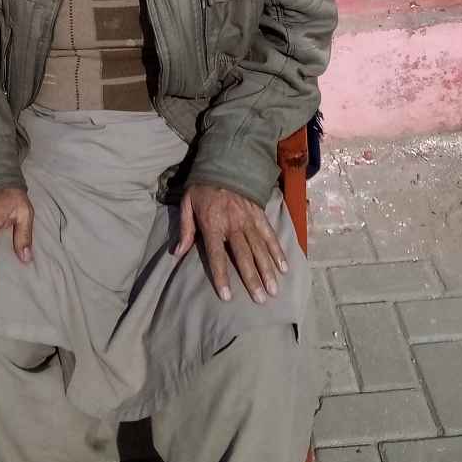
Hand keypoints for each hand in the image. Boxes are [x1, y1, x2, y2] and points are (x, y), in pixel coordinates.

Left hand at [174, 184, 287, 303]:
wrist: (225, 162)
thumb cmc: (203, 187)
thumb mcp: (187, 203)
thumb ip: (185, 229)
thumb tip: (177, 253)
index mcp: (213, 224)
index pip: (217, 255)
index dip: (221, 276)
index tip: (227, 296)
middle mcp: (233, 224)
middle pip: (244, 255)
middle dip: (252, 278)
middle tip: (260, 300)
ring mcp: (249, 219)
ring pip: (260, 248)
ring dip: (268, 270)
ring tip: (274, 290)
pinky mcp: (260, 214)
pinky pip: (270, 235)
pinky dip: (277, 250)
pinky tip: (284, 266)